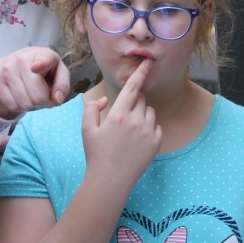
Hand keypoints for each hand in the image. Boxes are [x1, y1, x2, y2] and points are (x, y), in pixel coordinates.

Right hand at [0, 48, 70, 120]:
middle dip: (43, 101)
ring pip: (24, 104)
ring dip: (31, 105)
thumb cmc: (43, 69)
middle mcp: (22, 59)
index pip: (43, 60)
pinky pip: (12, 105)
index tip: (35, 68)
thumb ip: (62, 86)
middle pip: (38, 97)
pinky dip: (19, 106)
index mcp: (43, 54)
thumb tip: (56, 100)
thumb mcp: (58, 72)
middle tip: (42, 93)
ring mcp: (7, 69)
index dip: (40, 65)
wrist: (13, 61)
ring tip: (31, 93)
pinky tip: (20, 96)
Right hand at [81, 60, 161, 186]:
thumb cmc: (96, 154)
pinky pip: (157, 126)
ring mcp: (148, 132)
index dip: (140, 73)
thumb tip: (106, 100)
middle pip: (141, 99)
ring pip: (150, 111)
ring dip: (142, 115)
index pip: (132, 88)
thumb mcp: (86, 129)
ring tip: (129, 131)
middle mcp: (135, 121)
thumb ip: (92, 108)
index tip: (148, 62)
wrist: (110, 181)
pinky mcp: (156, 143)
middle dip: (133, 102)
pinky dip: (150, 128)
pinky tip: (138, 140)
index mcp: (117, 115)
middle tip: (122, 118)